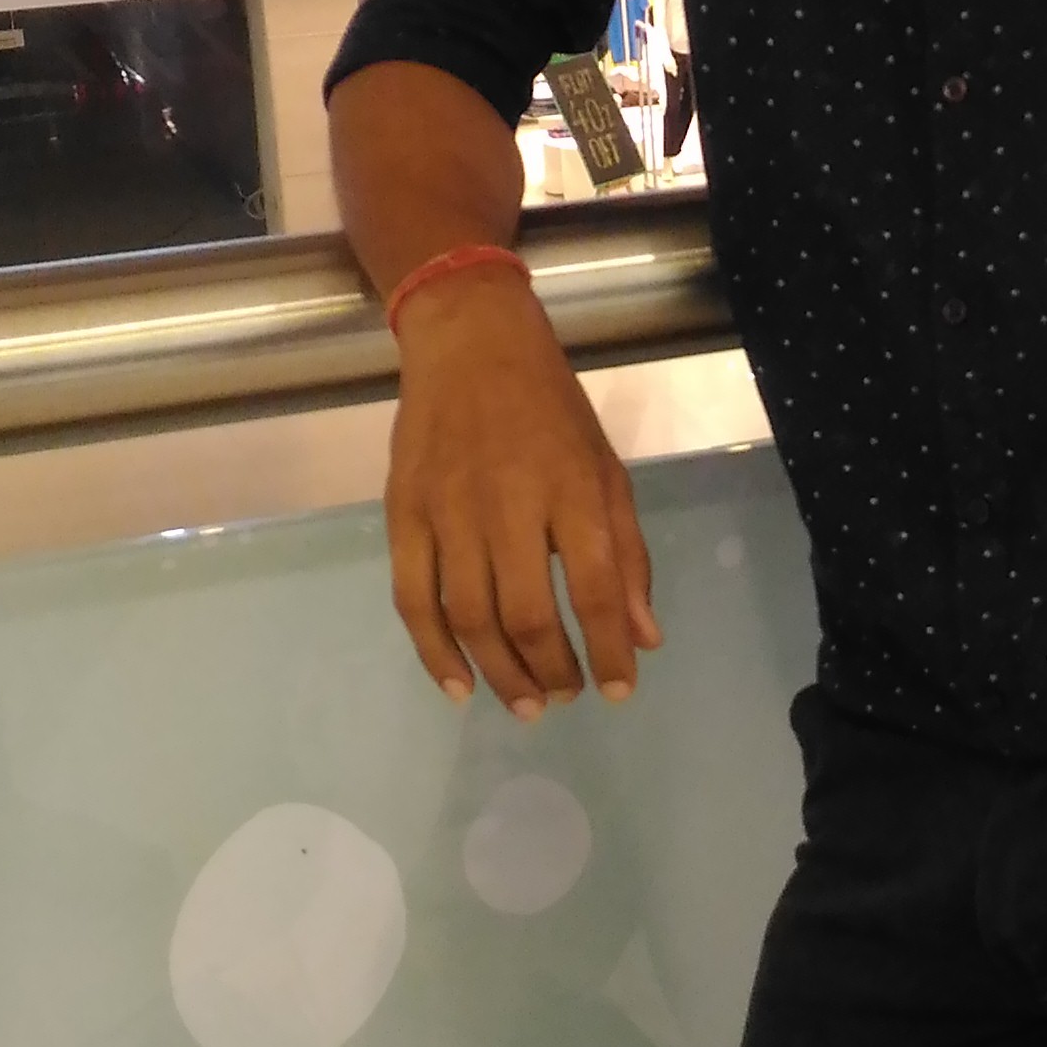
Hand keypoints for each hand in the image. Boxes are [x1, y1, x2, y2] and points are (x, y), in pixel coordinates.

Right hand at [385, 277, 661, 718]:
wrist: (470, 342)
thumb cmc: (551, 407)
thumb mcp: (606, 468)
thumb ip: (627, 553)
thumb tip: (643, 637)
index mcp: (572, 489)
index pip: (596, 589)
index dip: (610, 650)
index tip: (620, 689)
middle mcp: (508, 503)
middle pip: (527, 614)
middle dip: (552, 670)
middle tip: (568, 697)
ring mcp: (448, 510)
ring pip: (469, 617)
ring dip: (500, 673)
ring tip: (527, 704)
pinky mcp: (403, 513)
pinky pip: (414, 599)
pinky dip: (434, 652)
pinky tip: (458, 685)